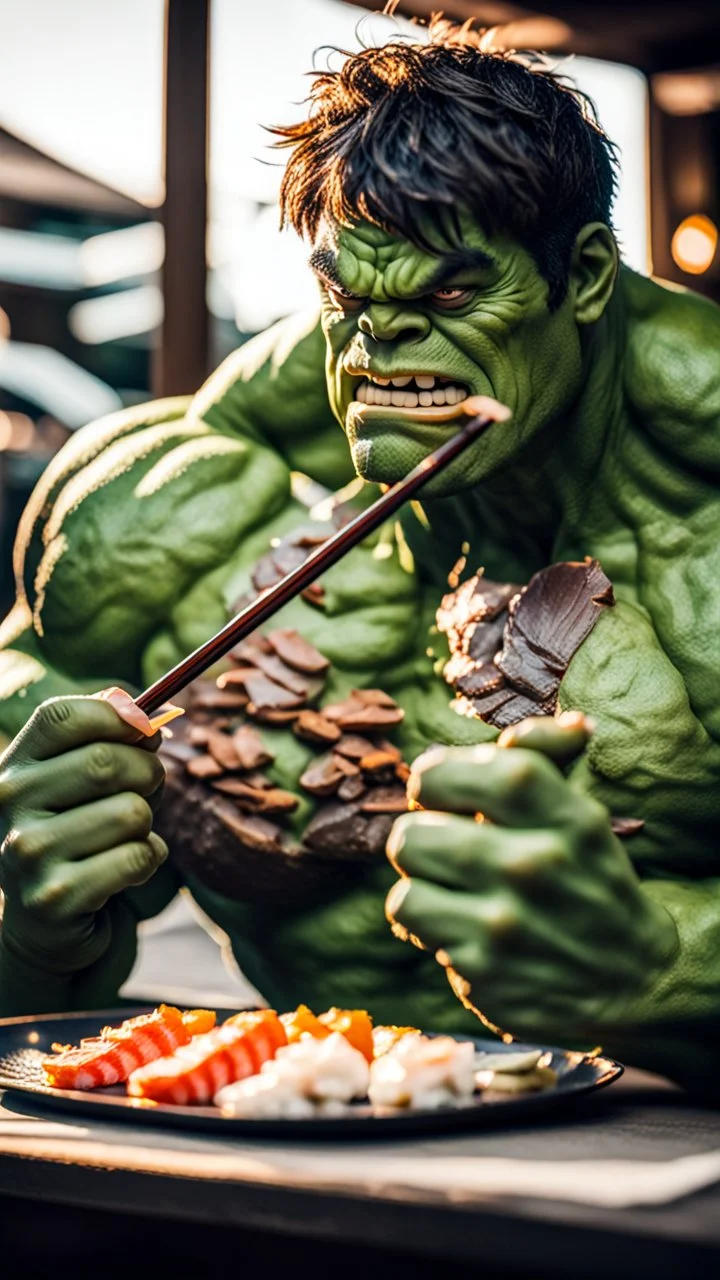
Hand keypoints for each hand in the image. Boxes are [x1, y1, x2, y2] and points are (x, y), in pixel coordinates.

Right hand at [0, 690, 166, 982]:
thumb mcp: (77, 783)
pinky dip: (148, 860)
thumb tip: (148, 714)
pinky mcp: (55, 898)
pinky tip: (124, 872)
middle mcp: (9, 804)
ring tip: (124, 839)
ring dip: (146, 826)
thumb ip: (107, 739)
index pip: (62, 717)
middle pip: (105, 762)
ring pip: (130, 812)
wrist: (45, 924)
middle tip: (150, 789)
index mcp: (14, 767)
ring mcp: (27, 853)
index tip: (146, 730)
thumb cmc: (77, 836)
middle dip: (148, 773)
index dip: (117, 716)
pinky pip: (137, 857)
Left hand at [385, 715, 678, 1042]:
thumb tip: (545, 727)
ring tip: (450, 887)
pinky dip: (426, 924)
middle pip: (412, 832)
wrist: (635, 980)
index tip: (441, 790)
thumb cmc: (592, 881)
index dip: (437, 775)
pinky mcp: (483, 974)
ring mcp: (505, 926)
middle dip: (422, 836)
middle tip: (447, 845)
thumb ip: (545, 756)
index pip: (470, 771)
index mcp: (566, 818)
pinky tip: (458, 927)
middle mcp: (533, 867)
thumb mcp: (582, 813)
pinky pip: (413, 925)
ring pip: (404, 885)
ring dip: (420, 883)